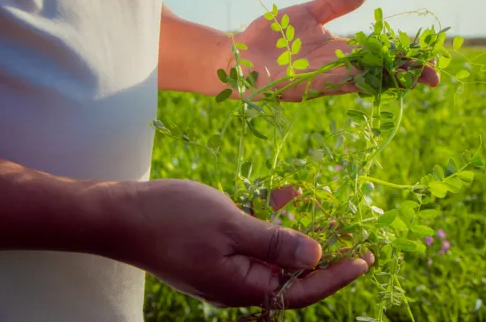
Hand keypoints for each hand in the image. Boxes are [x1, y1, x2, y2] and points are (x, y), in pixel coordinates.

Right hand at [110, 179, 374, 308]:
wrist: (120, 215)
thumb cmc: (172, 220)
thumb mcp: (231, 226)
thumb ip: (276, 244)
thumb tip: (317, 258)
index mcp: (242, 287)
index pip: (301, 291)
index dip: (337, 275)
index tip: (365, 259)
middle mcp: (237, 284)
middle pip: (291, 276)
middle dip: (324, 257)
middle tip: (357, 240)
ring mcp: (225, 268)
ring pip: (273, 256)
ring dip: (297, 236)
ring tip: (327, 216)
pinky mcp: (215, 251)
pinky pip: (252, 239)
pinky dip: (270, 220)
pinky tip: (286, 195)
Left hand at [226, 0, 440, 101]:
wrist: (239, 56)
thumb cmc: (273, 38)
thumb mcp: (309, 14)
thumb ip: (336, 3)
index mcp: (340, 53)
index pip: (380, 56)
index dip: (404, 58)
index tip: (430, 59)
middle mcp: (335, 69)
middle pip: (377, 73)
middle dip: (405, 75)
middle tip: (433, 77)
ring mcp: (321, 79)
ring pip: (361, 81)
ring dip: (386, 81)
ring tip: (412, 79)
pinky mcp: (302, 85)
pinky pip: (331, 82)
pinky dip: (351, 79)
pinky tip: (371, 77)